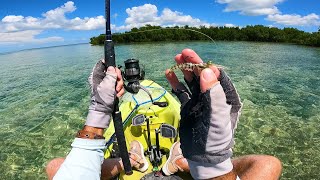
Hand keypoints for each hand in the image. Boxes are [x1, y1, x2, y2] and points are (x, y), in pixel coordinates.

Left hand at [85, 59, 123, 128]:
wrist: (103, 112)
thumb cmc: (102, 98)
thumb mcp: (107, 85)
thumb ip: (110, 74)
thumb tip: (111, 67)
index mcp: (97, 75)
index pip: (102, 64)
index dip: (110, 65)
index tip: (114, 71)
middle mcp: (101, 79)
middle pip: (113, 71)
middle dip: (117, 78)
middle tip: (117, 83)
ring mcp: (107, 85)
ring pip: (117, 79)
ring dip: (119, 86)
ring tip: (116, 92)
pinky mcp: (111, 90)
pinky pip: (118, 86)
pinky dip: (119, 91)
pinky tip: (117, 95)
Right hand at [165, 49, 241, 165]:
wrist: (203, 156)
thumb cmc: (215, 138)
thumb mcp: (217, 117)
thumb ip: (213, 94)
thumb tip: (207, 71)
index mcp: (225, 97)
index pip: (218, 77)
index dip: (208, 68)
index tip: (199, 62)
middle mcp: (213, 97)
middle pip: (203, 75)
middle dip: (194, 64)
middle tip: (184, 53)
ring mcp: (200, 101)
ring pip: (192, 81)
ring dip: (184, 70)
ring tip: (176, 59)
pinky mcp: (189, 106)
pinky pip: (182, 91)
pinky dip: (176, 82)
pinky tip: (169, 74)